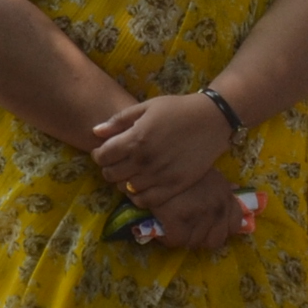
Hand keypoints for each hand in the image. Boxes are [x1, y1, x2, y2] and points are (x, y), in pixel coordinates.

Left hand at [91, 92, 232, 210]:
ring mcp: (159, 175)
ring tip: (129, 174)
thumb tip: (95, 132)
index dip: (98, 155)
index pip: (103, 156)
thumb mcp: (147, 107)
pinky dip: (138, 197)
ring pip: (127, 189)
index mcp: (135, 139)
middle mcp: (144, 160)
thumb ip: (119, 121)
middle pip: (111, 174)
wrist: (212, 119)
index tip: (102, 152)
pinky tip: (140, 188)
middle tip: (116, 163)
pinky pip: (147, 201)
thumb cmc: (177, 109)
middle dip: (109, 169)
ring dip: (123, 182)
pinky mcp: (174, 186)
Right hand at [142, 173, 239, 252]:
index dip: (221, 229)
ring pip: (194, 243)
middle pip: (215, 241)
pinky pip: (175, 241)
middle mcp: (217, 209)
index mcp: (226, 197)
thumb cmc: (185, 164)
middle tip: (190, 230)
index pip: (234, 227)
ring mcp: (199, 216)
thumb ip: (222, 186)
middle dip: (203, 238)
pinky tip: (163, 227)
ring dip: (184, 237)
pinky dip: (167, 238)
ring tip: (175, 227)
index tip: (210, 227)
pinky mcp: (178, 219)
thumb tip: (234, 189)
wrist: (160, 158)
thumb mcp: (210, 172)